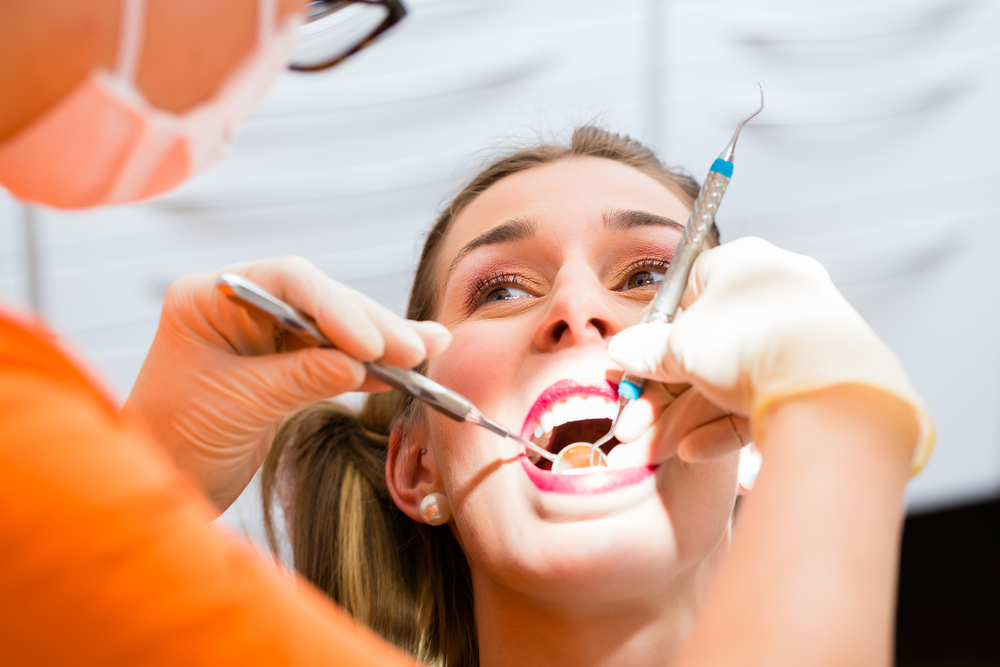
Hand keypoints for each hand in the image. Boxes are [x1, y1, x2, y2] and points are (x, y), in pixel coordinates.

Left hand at [123, 257, 450, 511]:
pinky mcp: (286, 367)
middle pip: (319, 302)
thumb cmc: (173, 442)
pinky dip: (370, 368)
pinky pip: (335, 360)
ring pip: (335, 330)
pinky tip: (406, 369)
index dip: (334, 307)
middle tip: (414, 348)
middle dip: (369, 326)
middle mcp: (241, 307)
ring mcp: (266, 337)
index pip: (286, 282)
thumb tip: (359, 364)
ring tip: (429, 347)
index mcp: (211, 298)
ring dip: (382, 342)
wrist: (162, 486)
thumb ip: (298, 378)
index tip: (369, 343)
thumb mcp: (238, 406)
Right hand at [608, 237, 931, 472]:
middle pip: (705, 346)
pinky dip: (721, 427)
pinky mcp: (810, 381)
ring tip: (653, 449)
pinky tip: (692, 451)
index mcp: (742, 265)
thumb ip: (649, 350)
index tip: (634, 365)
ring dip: (684, 417)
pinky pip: (757, 401)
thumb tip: (624, 349)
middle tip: (633, 422)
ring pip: (727, 380)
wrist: (827, 385)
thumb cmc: (749, 340)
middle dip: (663, 392)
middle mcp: (773, 294)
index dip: (655, 332)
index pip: (687, 292)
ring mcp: (796, 338)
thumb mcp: (681, 345)